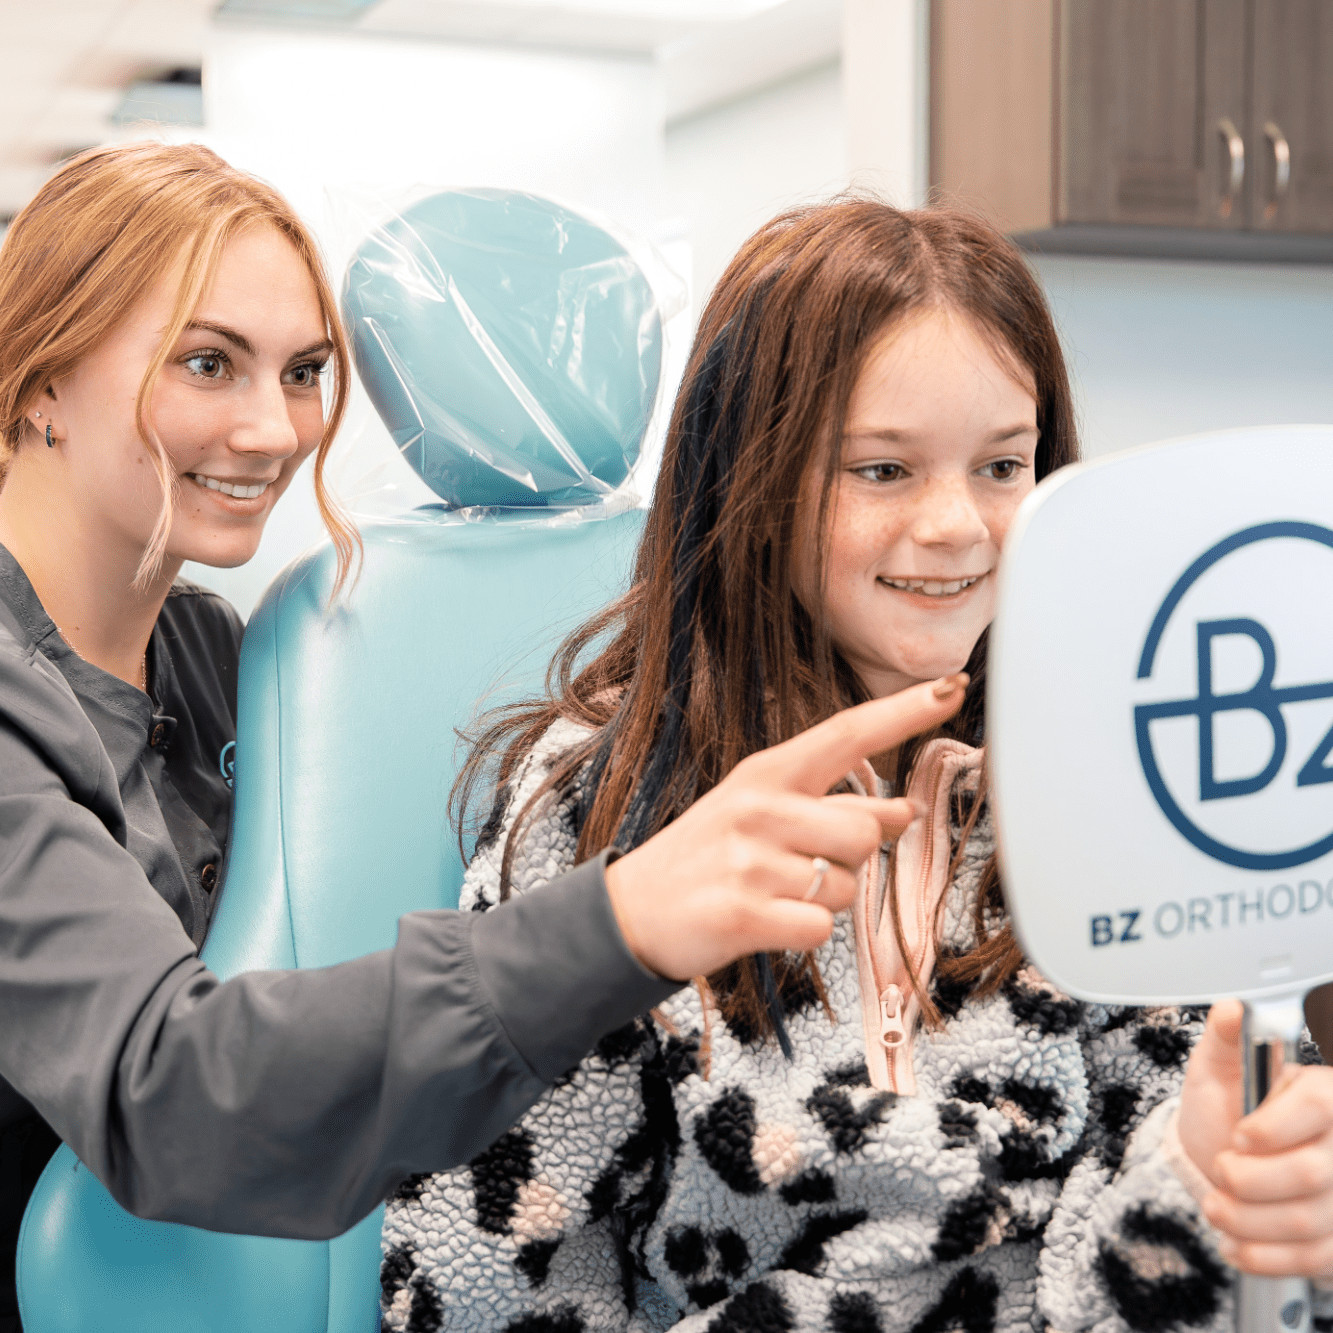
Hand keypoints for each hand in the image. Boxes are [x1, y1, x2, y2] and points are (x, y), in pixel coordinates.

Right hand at [604, 674, 966, 980]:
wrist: (631, 911)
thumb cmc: (708, 858)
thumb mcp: (763, 816)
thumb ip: (832, 808)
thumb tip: (906, 811)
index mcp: (766, 773)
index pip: (847, 733)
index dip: (904, 712)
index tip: (952, 686)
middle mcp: (759, 806)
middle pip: (866, 828)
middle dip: (850, 857)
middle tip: (799, 865)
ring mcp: (750, 858)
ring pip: (847, 885)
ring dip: (825, 899)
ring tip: (775, 893)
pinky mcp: (743, 911)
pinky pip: (820, 927)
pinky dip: (804, 932)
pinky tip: (767, 922)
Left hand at [1180, 1000, 1332, 1275]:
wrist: (1226, 1158)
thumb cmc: (1226, 1108)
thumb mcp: (1216, 1068)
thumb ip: (1224, 1039)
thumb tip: (1232, 1010)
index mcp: (1325, 1093)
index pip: (1321, 1106)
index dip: (1275, 1127)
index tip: (1239, 1137)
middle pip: (1313, 1173)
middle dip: (1250, 1180)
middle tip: (1220, 1171)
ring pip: (1308, 1222)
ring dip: (1248, 1222)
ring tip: (1217, 1207)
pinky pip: (1312, 1260)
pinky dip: (1264, 1257)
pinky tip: (1235, 1244)